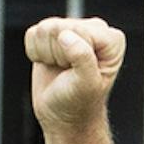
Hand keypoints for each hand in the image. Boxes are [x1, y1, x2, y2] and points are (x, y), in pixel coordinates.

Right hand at [26, 13, 123, 143]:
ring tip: (60, 69)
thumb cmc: (79, 103)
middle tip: (68, 73)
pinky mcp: (53, 34)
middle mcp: (94, 29)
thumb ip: (82, 57)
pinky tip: (50, 64)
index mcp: (111, 39)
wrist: (62, 116)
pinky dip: (35, 53)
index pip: (78, 31)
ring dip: (46, 54)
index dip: (71, 55)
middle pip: (58, 27)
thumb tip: (65, 36)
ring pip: (44, 29)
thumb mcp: (86, 84)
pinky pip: (32, 34)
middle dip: (57, 54)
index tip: (78, 74)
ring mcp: (73, 29)